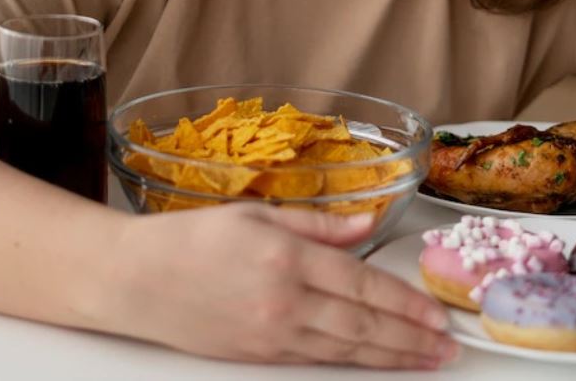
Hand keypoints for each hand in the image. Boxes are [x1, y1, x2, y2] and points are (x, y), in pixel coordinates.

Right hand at [97, 203, 457, 368]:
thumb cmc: (188, 240)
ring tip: (423, 361)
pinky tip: (372, 362)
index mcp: (286, 257)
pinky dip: (350, 362)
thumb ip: (319, 223)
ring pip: (344, 350)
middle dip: (410, 339)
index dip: (406, 304)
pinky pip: (314, 361)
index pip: (363, 284)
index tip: (435, 314)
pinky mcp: (255, 356)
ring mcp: (269, 334)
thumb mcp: (257, 213)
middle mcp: (282, 300)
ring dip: (390, 358)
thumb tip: (368, 222)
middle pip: (362, 325)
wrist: (130, 280)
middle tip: (445, 348)